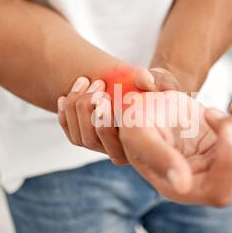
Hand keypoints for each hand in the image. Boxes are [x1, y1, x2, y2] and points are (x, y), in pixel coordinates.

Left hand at [57, 68, 180, 163]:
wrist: (148, 95)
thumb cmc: (160, 91)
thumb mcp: (166, 83)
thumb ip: (160, 81)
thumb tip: (143, 80)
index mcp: (140, 143)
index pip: (118, 140)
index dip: (106, 119)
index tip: (106, 95)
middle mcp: (122, 152)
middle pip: (93, 139)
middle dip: (88, 109)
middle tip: (97, 84)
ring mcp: (104, 148)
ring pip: (81, 138)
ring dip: (76, 108)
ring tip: (84, 81)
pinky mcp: (91, 141)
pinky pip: (72, 135)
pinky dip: (65, 116)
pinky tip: (65, 97)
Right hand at [118, 95, 231, 206]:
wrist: (146, 104)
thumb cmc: (136, 120)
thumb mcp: (140, 134)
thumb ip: (159, 158)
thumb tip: (183, 186)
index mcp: (179, 187)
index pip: (218, 192)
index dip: (228, 162)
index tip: (225, 127)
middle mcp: (202, 181)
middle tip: (210, 113)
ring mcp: (217, 165)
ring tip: (211, 112)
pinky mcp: (227, 148)